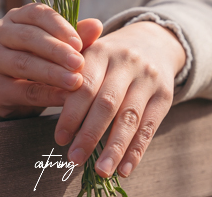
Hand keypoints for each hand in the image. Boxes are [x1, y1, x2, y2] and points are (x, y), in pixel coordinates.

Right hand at [0, 3, 98, 123]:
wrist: (5, 101)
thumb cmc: (34, 68)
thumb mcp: (54, 52)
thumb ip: (73, 39)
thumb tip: (96, 25)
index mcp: (14, 18)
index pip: (37, 12)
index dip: (59, 26)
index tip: (79, 42)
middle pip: (29, 37)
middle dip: (57, 50)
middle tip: (79, 63)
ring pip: (24, 63)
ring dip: (52, 73)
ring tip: (75, 81)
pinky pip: (23, 90)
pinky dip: (46, 94)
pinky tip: (65, 99)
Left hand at [55, 20, 185, 179]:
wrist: (154, 41)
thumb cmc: (110, 57)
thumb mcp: (91, 53)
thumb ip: (69, 74)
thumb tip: (46, 99)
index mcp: (101, 51)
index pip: (84, 86)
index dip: (71, 114)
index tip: (60, 139)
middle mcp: (126, 63)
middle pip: (107, 103)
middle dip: (89, 134)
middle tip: (74, 159)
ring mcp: (147, 79)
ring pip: (129, 118)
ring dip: (114, 148)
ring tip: (101, 171)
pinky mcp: (165, 94)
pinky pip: (150, 126)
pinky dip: (136, 151)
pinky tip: (124, 169)